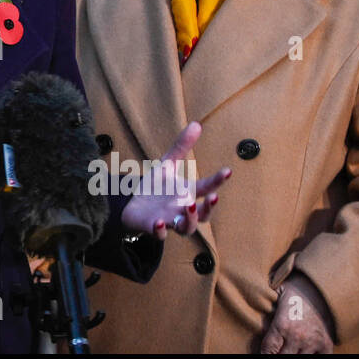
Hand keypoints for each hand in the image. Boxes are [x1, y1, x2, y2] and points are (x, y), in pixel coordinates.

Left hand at [120, 121, 230, 239]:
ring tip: (188, 205)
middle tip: (213, 196)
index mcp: (187, 193)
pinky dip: (161, 231)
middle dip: (209, 208)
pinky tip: (159, 222)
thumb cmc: (155, 188)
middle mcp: (182, 210)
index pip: (206, 188)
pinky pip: (160, 234)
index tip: (227, 170)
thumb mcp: (168, 164)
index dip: (217, 180)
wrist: (132, 206)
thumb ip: (181, 147)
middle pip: (203, 215)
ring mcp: (169, 220)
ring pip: (186, 228)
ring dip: (190, 219)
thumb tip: (196, 123)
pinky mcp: (153, 228)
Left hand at [261, 273, 334, 353]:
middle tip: (277, 350)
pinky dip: (311, 357)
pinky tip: (303, 351)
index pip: (268, 350)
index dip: (264, 353)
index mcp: (282, 324)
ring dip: (293, 355)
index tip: (264, 352)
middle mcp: (297, 336)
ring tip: (290, 349)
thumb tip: (248, 302)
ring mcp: (313, 342)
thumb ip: (264, 304)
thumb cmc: (295, 289)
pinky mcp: (326, 344)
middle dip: (277, 354)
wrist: (322, 287)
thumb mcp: (275, 292)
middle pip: (282, 358)